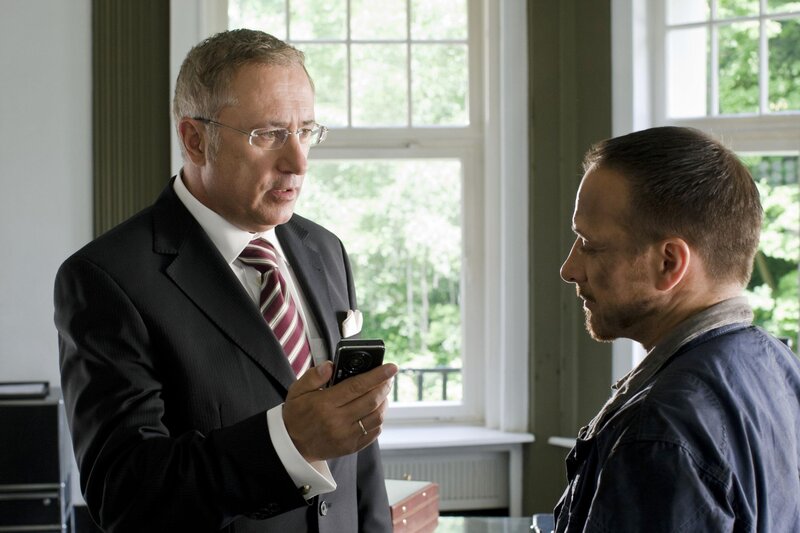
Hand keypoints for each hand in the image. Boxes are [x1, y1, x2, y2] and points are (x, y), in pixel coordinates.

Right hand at [283, 361, 397, 461]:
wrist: (292, 444)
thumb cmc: (297, 414)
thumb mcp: (297, 390)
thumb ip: (313, 375)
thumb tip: (330, 365)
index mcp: (324, 404)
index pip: (357, 386)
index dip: (377, 375)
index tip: (391, 367)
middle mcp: (337, 422)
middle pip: (371, 400)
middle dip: (384, 386)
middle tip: (388, 376)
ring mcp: (345, 437)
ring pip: (376, 417)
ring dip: (384, 402)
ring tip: (382, 392)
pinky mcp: (351, 447)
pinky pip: (373, 432)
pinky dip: (379, 419)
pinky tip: (375, 409)